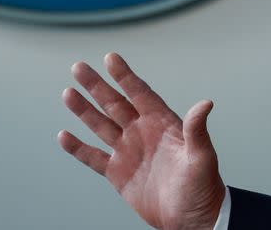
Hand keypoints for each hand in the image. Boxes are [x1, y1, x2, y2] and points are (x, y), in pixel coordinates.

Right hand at [59, 53, 225, 229]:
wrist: (192, 219)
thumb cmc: (203, 187)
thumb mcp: (202, 157)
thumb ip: (198, 130)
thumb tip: (206, 103)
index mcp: (164, 124)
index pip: (140, 94)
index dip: (125, 76)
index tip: (110, 57)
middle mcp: (144, 133)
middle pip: (116, 104)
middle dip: (98, 86)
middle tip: (79, 67)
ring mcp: (130, 152)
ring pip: (101, 125)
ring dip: (84, 110)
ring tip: (68, 92)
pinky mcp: (119, 173)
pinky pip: (94, 157)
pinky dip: (78, 148)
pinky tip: (64, 135)